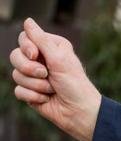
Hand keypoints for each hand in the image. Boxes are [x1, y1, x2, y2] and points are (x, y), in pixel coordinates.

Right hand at [9, 17, 101, 140]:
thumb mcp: (59, 59)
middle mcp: (41, 60)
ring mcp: (34, 77)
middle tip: (46, 74)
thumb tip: (27, 21)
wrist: (80, 113)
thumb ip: (41, 39)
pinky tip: (47, 99)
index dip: (26, 47)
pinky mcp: (30, 93)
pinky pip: (18, 90)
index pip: (24, 38)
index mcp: (50, 48)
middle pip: (15, 55)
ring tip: (52, 89)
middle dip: (29, 68)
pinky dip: (34, 96)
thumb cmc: (75, 85)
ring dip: (36, 84)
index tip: (35, 55)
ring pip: (16, 74)